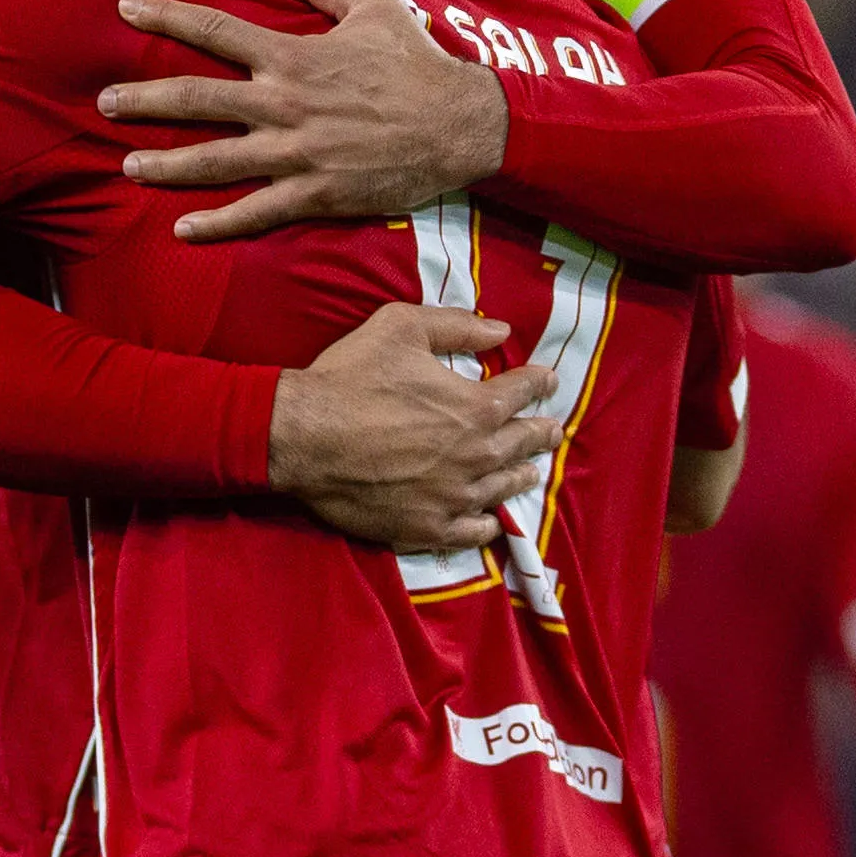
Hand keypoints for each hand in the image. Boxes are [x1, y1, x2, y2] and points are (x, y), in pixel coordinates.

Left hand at [105, 0, 510, 240]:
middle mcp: (284, 103)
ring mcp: (296, 152)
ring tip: (127, 166)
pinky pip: (256, 212)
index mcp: (293, 54)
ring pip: (215, 161)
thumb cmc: (417, 60)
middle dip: (145, 100)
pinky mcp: (314, 193)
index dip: (166, 15)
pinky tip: (184, 230)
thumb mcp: (371, 4)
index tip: (125, 7)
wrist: (463, 125)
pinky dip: (218, 224)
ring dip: (166, 165)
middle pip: (198, 98)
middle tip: (104, 103)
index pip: (214, 30)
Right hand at [269, 303, 562, 549]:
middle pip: (523, 444)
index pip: (523, 392)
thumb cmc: (351, 377)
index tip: (547, 381)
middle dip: (540, 432)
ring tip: (530, 473)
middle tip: (551, 430)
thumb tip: (502, 330)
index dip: (539, 383)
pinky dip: (487, 523)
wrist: (304, 437)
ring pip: (503, 488)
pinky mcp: (429, 527)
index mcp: (477, 407)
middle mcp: (477, 456)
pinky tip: (491, 519)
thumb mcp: (401, 328)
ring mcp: (455, 497)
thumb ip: (456, 326)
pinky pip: (473, 531)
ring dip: (520, 476)